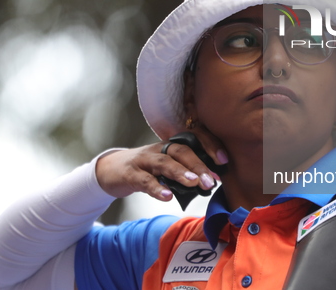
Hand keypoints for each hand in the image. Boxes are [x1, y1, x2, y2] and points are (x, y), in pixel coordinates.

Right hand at [95, 127, 227, 200]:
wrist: (111, 170)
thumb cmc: (147, 169)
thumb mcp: (167, 167)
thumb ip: (186, 172)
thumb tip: (211, 181)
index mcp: (172, 145)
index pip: (193, 138)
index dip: (209, 146)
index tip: (224, 160)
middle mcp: (159, 148)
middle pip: (181, 151)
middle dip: (198, 165)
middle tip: (211, 181)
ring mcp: (144, 160)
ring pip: (164, 162)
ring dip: (180, 172)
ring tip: (193, 182)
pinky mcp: (130, 174)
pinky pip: (144, 180)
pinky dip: (157, 188)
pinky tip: (167, 196)